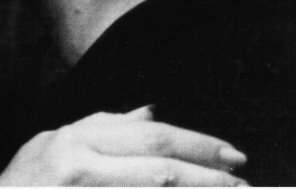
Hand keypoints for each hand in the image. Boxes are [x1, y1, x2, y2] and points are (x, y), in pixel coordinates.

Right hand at [0, 106, 248, 185]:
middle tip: (244, 180)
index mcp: (73, 138)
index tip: (231, 156)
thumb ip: (99, 131)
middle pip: (156, 157)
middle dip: (206, 168)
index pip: (147, 134)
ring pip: (152, 183)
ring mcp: (76, 186)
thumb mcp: (52, 150)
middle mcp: (74, 158)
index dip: (195, 143)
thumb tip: (150, 113)